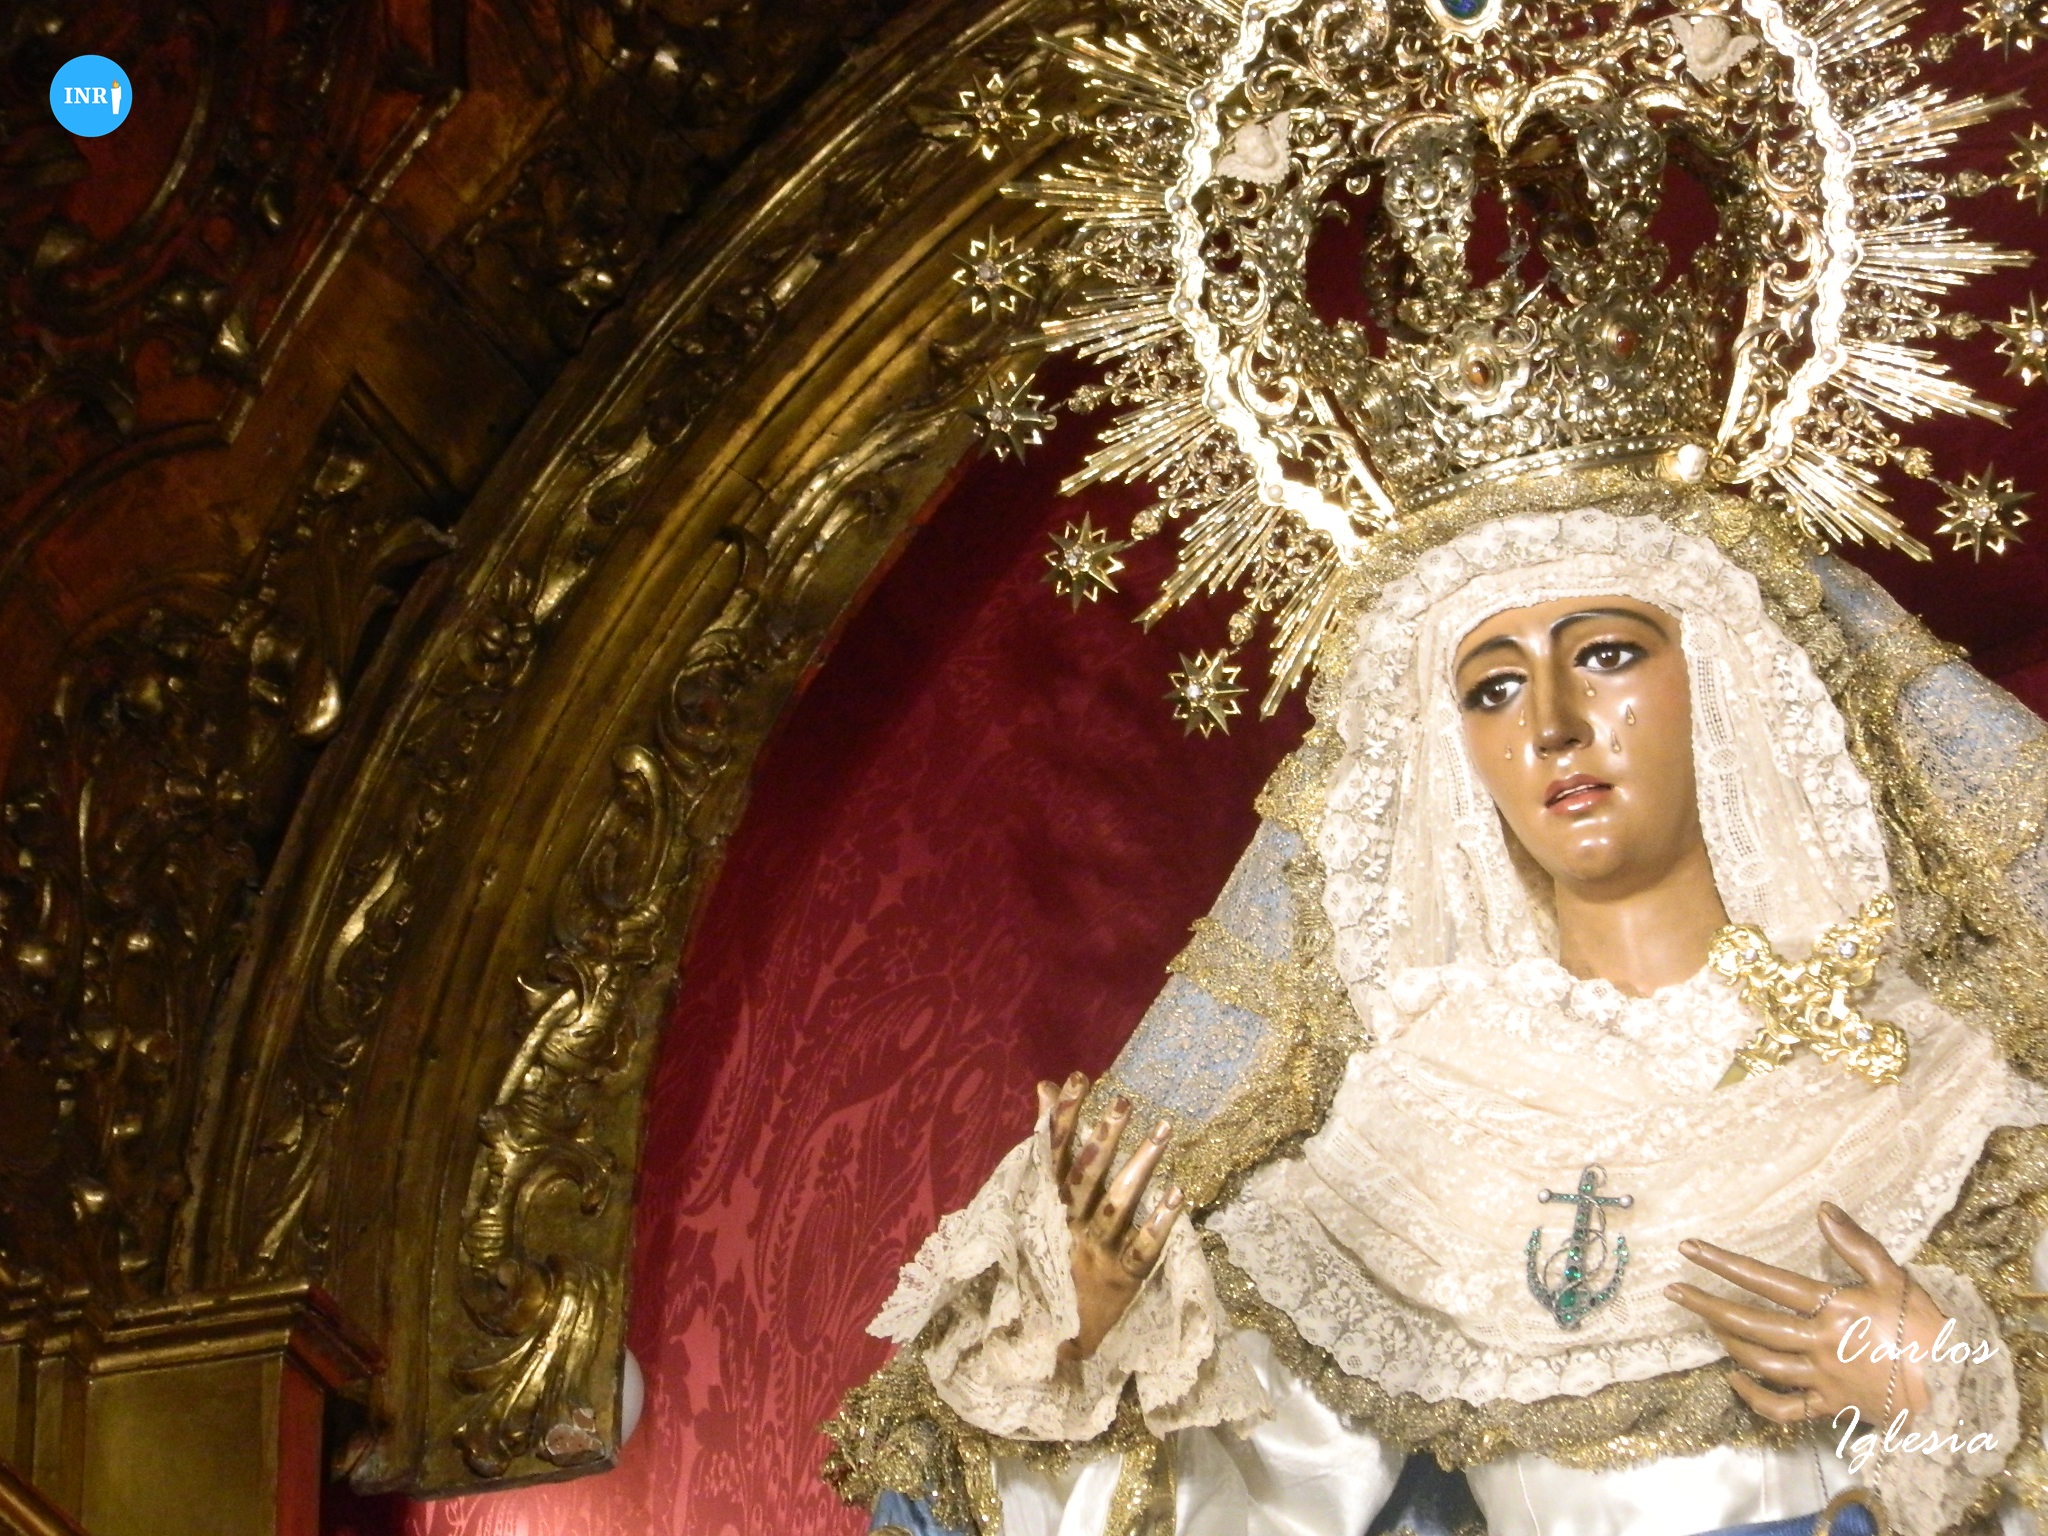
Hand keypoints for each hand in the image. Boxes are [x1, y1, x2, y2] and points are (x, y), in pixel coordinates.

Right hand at [1037, 1072, 1184, 1360]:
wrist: (1047, 1338)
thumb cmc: (1051, 1255)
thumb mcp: (1043, 1201)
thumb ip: (1049, 1143)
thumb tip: (1046, 1086)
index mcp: (1048, 1206)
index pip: (1052, 1155)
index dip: (1063, 1118)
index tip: (1079, 1079)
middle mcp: (1068, 1224)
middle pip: (1085, 1176)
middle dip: (1103, 1138)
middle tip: (1124, 1102)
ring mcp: (1094, 1252)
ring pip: (1116, 1206)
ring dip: (1140, 1168)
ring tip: (1163, 1132)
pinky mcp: (1120, 1280)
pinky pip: (1141, 1251)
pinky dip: (1159, 1225)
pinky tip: (1179, 1195)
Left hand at [1666, 1201, 1947, 1427]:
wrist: (1957, 1388)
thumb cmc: (1927, 1328)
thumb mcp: (1896, 1277)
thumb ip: (1856, 1243)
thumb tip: (1823, 1207)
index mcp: (1832, 1308)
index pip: (1766, 1281)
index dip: (1725, 1264)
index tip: (1689, 1250)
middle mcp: (1818, 1343)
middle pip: (1751, 1324)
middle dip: (1707, 1305)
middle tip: (1673, 1292)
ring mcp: (1821, 1377)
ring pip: (1761, 1361)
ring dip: (1727, 1341)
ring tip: (1706, 1323)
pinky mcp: (1829, 1405)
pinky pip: (1782, 1407)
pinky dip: (1753, 1396)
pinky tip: (1733, 1379)